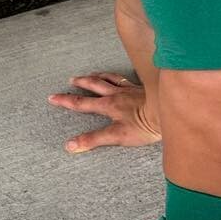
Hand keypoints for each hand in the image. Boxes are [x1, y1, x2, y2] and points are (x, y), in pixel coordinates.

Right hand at [46, 72, 161, 151]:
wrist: (167, 110)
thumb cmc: (145, 125)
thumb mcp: (116, 136)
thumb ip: (93, 140)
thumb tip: (70, 145)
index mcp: (108, 106)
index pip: (81, 103)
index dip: (66, 100)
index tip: (53, 97)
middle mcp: (116, 94)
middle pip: (93, 86)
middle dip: (79, 84)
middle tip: (70, 81)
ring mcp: (130, 89)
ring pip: (109, 78)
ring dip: (97, 76)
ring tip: (90, 74)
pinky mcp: (142, 88)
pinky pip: (126, 78)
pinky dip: (118, 75)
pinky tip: (120, 76)